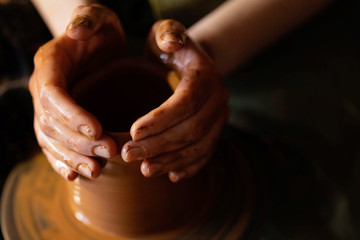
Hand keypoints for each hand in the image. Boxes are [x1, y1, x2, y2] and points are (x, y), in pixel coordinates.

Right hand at [29, 4, 123, 179]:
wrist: (97, 41)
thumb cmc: (100, 28)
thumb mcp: (98, 16)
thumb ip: (88, 19)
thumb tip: (75, 30)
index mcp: (50, 63)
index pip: (52, 95)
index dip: (72, 116)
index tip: (97, 131)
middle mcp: (44, 88)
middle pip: (51, 123)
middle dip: (79, 142)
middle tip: (111, 151)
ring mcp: (48, 107)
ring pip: (51, 139)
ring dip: (73, 158)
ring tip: (97, 171)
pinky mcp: (59, 120)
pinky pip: (54, 145)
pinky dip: (63, 161)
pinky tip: (76, 175)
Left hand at [121, 20, 228, 181]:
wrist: (189, 62)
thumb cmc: (170, 49)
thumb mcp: (166, 33)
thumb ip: (167, 34)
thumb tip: (170, 44)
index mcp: (206, 75)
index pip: (186, 102)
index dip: (161, 119)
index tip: (133, 132)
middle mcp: (218, 99)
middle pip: (192, 129)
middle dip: (160, 145)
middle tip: (128, 155)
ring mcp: (219, 118)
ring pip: (199, 146)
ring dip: (171, 160)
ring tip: (144, 169)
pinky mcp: (215, 131)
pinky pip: (206, 154)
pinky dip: (189, 166)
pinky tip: (171, 175)